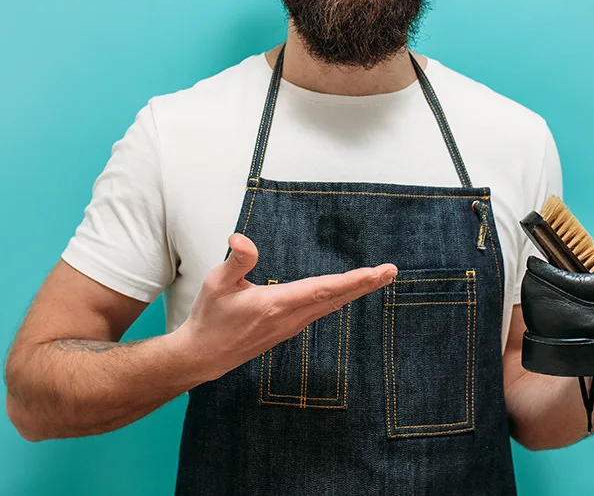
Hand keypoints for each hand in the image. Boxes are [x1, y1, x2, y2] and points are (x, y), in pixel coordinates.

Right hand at [174, 233, 395, 379]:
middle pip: (335, 297)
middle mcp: (290, 318)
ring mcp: (291, 326)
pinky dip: (339, 297)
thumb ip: (236, 261)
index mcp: (276, 305)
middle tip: (391, 271)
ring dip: (355, 290)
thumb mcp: (216, 284)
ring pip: (330, 305)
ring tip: (379, 277)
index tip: (375, 273)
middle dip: (365, 283)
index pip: (322, 289)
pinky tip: (349, 291)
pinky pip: (321, 310)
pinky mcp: (288, 328)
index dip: (351, 280)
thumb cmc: (210, 318)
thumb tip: (241, 238)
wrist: (202, 356)